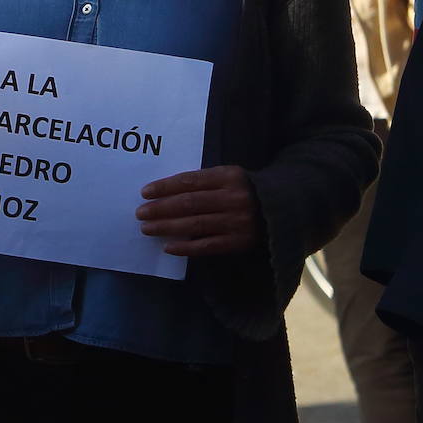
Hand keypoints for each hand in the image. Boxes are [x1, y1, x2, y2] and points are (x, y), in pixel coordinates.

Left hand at [136, 165, 258, 255]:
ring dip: (167, 226)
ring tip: (147, 228)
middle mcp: (235, 198)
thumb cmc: (245, 190)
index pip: (191, 181)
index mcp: (230, 176)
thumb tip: (164, 193)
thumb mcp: (229, 177)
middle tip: (141, 213)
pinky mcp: (240, 242)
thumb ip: (204, 181)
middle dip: (161, 208)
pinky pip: (207, 246)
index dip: (166, 187)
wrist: (282, 208)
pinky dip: (185, 247)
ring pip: (195, 224)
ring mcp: (238, 221)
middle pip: (190, 203)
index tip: (145, 192)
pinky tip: (168, 247)